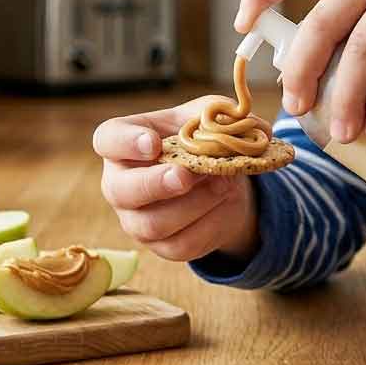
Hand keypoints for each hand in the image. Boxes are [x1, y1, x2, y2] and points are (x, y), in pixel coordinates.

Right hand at [92, 96, 259, 261]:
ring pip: (154, 224)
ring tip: (222, 182)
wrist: (220, 180)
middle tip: (185, 176)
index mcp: (123, 143)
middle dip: (155, 184)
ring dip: (194, 204)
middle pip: (120, 191)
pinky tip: (224, 202)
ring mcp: (136, 220)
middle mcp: (120, 184)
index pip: (107, 140)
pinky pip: (181, 244)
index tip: (153, 143)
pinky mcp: (162, 246)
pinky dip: (209, 223)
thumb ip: (228, 117)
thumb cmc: (201, 141)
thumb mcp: (212, 119)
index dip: (126, 142)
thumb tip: (257, 129)